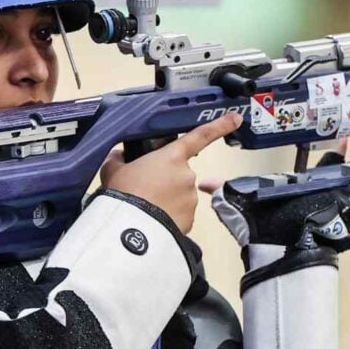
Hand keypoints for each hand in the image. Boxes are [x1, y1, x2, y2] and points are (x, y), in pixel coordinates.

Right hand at [101, 113, 241, 232]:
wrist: (129, 230)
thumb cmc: (123, 194)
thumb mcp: (113, 170)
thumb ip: (119, 160)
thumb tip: (119, 157)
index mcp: (171, 156)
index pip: (199, 136)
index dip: (219, 126)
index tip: (236, 118)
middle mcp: (187, 174)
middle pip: (178, 174)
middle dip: (165, 181)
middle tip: (143, 191)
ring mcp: (191, 198)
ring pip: (180, 196)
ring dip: (167, 200)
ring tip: (146, 208)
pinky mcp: (191, 220)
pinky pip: (180, 215)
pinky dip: (170, 217)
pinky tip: (154, 221)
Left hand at [206, 133, 349, 251]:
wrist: (294, 246)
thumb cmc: (275, 229)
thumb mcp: (249, 201)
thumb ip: (226, 192)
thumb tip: (204, 185)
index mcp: (308, 191)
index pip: (322, 171)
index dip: (330, 157)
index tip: (338, 143)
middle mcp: (328, 192)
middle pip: (345, 172)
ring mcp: (345, 194)